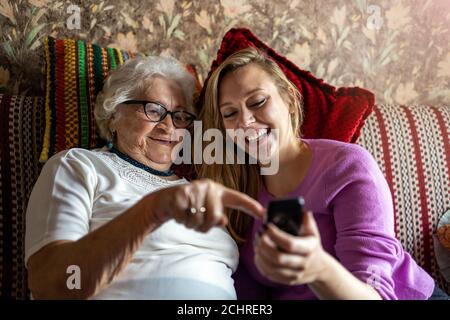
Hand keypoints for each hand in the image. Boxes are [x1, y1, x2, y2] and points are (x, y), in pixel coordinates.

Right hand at [146, 179, 264, 232]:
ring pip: (199, 221)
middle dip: (205, 226)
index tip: (263, 214)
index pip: (238, 199)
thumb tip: (223, 221)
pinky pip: (186, 219)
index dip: (251, 207)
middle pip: (215, 217)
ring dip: (191, 225)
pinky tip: (178, 213)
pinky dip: (181, 222)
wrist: (164, 201)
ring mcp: (194, 190)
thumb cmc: (189, 208)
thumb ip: (217, 218)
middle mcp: (208, 187)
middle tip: (196, 222)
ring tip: (187, 215)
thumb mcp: (205, 213)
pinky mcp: (179, 195)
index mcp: (218, 191)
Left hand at [254, 210, 328, 285]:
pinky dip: (261, 265)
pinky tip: (258, 255)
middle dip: (264, 246)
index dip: (276, 235)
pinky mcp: (288, 281)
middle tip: (259, 236)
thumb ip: (305, 218)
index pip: (290, 244)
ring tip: (257, 244)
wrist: (319, 267)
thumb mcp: (312, 230)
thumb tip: (299, 208)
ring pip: (272, 268)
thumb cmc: (312, 243)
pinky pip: (270, 275)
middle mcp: (303, 263)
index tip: (268, 227)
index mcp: (309, 248)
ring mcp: (296, 274)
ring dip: (260, 255)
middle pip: (278, 258)